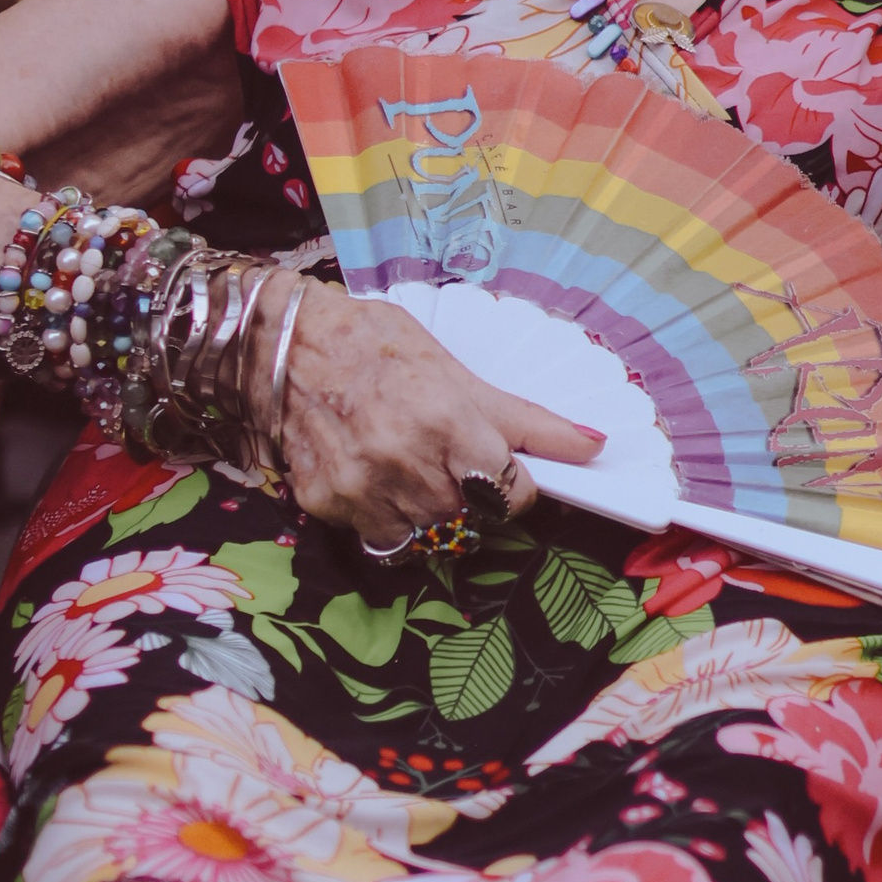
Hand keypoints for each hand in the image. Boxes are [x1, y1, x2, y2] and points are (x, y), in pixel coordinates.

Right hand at [279, 287, 603, 553]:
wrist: (289, 343)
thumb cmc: (379, 346)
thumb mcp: (458, 372)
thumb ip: (524, 419)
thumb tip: (593, 446)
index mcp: (449, 421)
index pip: (512, 493)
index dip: (519, 489)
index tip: (511, 476)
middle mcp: (407, 462)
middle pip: (473, 521)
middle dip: (478, 503)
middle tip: (463, 472)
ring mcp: (363, 489)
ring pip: (428, 538)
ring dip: (436, 516)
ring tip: (422, 475)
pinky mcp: (327, 504)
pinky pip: (379, 537)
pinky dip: (390, 519)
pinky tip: (382, 481)